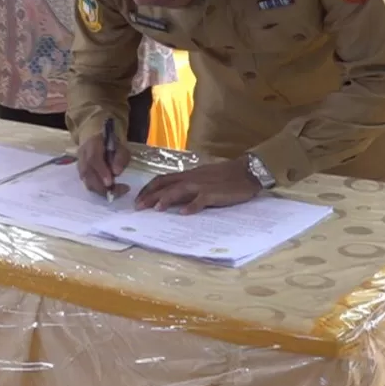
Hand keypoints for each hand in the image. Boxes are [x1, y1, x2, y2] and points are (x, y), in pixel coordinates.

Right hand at [77, 128, 130, 194]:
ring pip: (86, 181)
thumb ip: (120, 157)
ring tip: (118, 189)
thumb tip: (116, 172)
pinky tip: (111, 188)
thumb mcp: (121, 145)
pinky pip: (88, 184)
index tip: (111, 182)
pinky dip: (100, 189)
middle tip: (121, 189)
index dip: (101, 171)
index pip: (93, 158)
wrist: (95, 137)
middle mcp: (82, 154)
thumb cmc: (110, 141)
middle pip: (87, 174)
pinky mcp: (81, 173)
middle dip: (103, 187)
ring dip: (102, 190)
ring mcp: (80, 164)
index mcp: (91, 143)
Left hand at [134, 157, 261, 214]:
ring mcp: (202, 185)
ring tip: (155, 209)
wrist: (246, 172)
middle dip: (150, 195)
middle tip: (137, 207)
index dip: (148, 189)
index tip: (138, 198)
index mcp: (187, 175)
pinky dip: (192, 206)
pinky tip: (184, 214)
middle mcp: (191, 178)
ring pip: (179, 190)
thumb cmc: (224, 176)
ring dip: (166, 199)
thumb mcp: (202, 179)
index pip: (162, 179)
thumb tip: (173, 198)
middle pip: (165, 185)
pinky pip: (201, 199)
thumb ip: (188, 186)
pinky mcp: (214, 193)